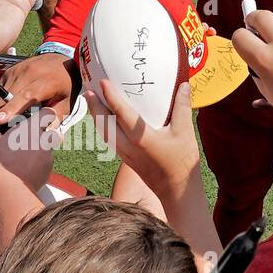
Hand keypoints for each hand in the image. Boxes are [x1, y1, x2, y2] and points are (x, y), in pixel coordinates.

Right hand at [0, 50, 78, 125]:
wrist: (60, 60)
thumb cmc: (65, 85)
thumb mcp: (67, 103)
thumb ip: (55, 118)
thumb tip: (45, 135)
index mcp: (48, 81)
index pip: (27, 96)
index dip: (12, 109)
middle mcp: (30, 72)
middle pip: (9, 96)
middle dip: (0, 114)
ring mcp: (18, 70)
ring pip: (1, 94)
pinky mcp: (10, 71)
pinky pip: (0, 89)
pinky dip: (0, 101)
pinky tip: (3, 111)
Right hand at [0, 106, 59, 195]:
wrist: (6, 188)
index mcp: (31, 128)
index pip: (47, 113)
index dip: (43, 115)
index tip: (35, 120)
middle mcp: (43, 140)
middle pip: (53, 132)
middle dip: (46, 135)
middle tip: (31, 141)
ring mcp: (48, 156)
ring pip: (49, 149)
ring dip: (41, 151)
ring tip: (25, 158)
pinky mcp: (48, 171)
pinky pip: (46, 163)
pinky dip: (39, 165)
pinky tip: (26, 169)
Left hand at [86, 79, 198, 199]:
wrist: (176, 190)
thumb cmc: (181, 162)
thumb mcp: (185, 132)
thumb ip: (182, 107)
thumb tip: (183, 85)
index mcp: (140, 137)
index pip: (120, 112)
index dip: (110, 96)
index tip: (102, 82)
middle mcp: (128, 145)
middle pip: (104, 124)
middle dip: (94, 107)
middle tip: (87, 91)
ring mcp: (125, 154)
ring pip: (104, 133)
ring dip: (96, 118)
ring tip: (91, 103)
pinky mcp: (126, 159)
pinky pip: (109, 140)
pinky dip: (103, 128)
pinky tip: (104, 122)